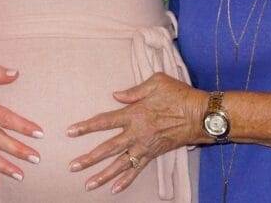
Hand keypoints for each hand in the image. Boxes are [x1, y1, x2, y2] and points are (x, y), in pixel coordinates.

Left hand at [66, 72, 206, 193]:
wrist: (200, 115)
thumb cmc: (179, 95)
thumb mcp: (156, 82)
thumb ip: (134, 90)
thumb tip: (116, 95)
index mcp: (134, 114)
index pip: (104, 121)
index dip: (86, 127)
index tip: (70, 132)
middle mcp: (136, 133)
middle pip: (107, 148)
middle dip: (88, 158)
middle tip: (73, 166)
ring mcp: (145, 147)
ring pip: (120, 164)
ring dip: (103, 175)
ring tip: (88, 184)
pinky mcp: (154, 155)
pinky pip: (137, 170)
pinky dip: (126, 180)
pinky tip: (114, 188)